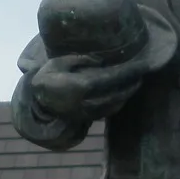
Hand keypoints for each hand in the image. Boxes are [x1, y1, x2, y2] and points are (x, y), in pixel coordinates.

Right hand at [27, 52, 142, 121]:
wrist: (37, 102)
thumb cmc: (48, 76)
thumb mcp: (60, 61)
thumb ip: (81, 59)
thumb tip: (102, 61)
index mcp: (81, 86)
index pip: (111, 78)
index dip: (128, 72)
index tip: (141, 64)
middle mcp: (87, 101)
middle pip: (117, 92)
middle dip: (132, 82)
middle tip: (143, 71)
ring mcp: (88, 112)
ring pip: (115, 103)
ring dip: (128, 93)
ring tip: (136, 81)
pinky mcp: (88, 118)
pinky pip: (109, 111)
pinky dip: (120, 101)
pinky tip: (124, 92)